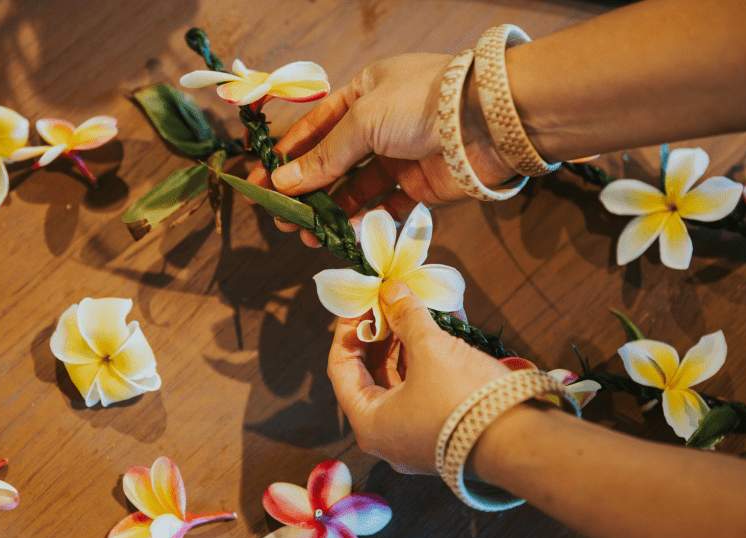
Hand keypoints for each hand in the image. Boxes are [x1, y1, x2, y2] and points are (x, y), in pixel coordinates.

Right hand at [247, 53, 511, 246]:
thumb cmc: (418, 105)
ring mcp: (399, 157)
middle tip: (283, 219)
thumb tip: (283, 182)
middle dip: (306, 190)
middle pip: (334, 162)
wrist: (484, 123)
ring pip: (356, 189)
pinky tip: (345, 233)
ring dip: (332, 211)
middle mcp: (380, 125)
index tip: (262, 182)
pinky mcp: (419, 186)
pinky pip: (385, 206)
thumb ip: (325, 156)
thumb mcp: (363, 121)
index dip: (288, 155)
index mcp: (363, 94)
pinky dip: (365, 220)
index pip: (316, 127)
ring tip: (308, 235)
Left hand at [327, 280, 509, 473]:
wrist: (522, 443)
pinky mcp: (445, 429)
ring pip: (403, 378)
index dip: (349, 330)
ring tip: (420, 304)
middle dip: (384, 331)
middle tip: (393, 298)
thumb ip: (407, 316)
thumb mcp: (431, 350)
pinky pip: (427, 386)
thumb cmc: (463, 399)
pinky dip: (432, 355)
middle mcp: (387, 434)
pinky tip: (446, 323)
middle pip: (373, 373)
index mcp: (369, 422)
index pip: (340, 368)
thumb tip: (391, 289)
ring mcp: (417, 434)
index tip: (364, 301)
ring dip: (411, 340)